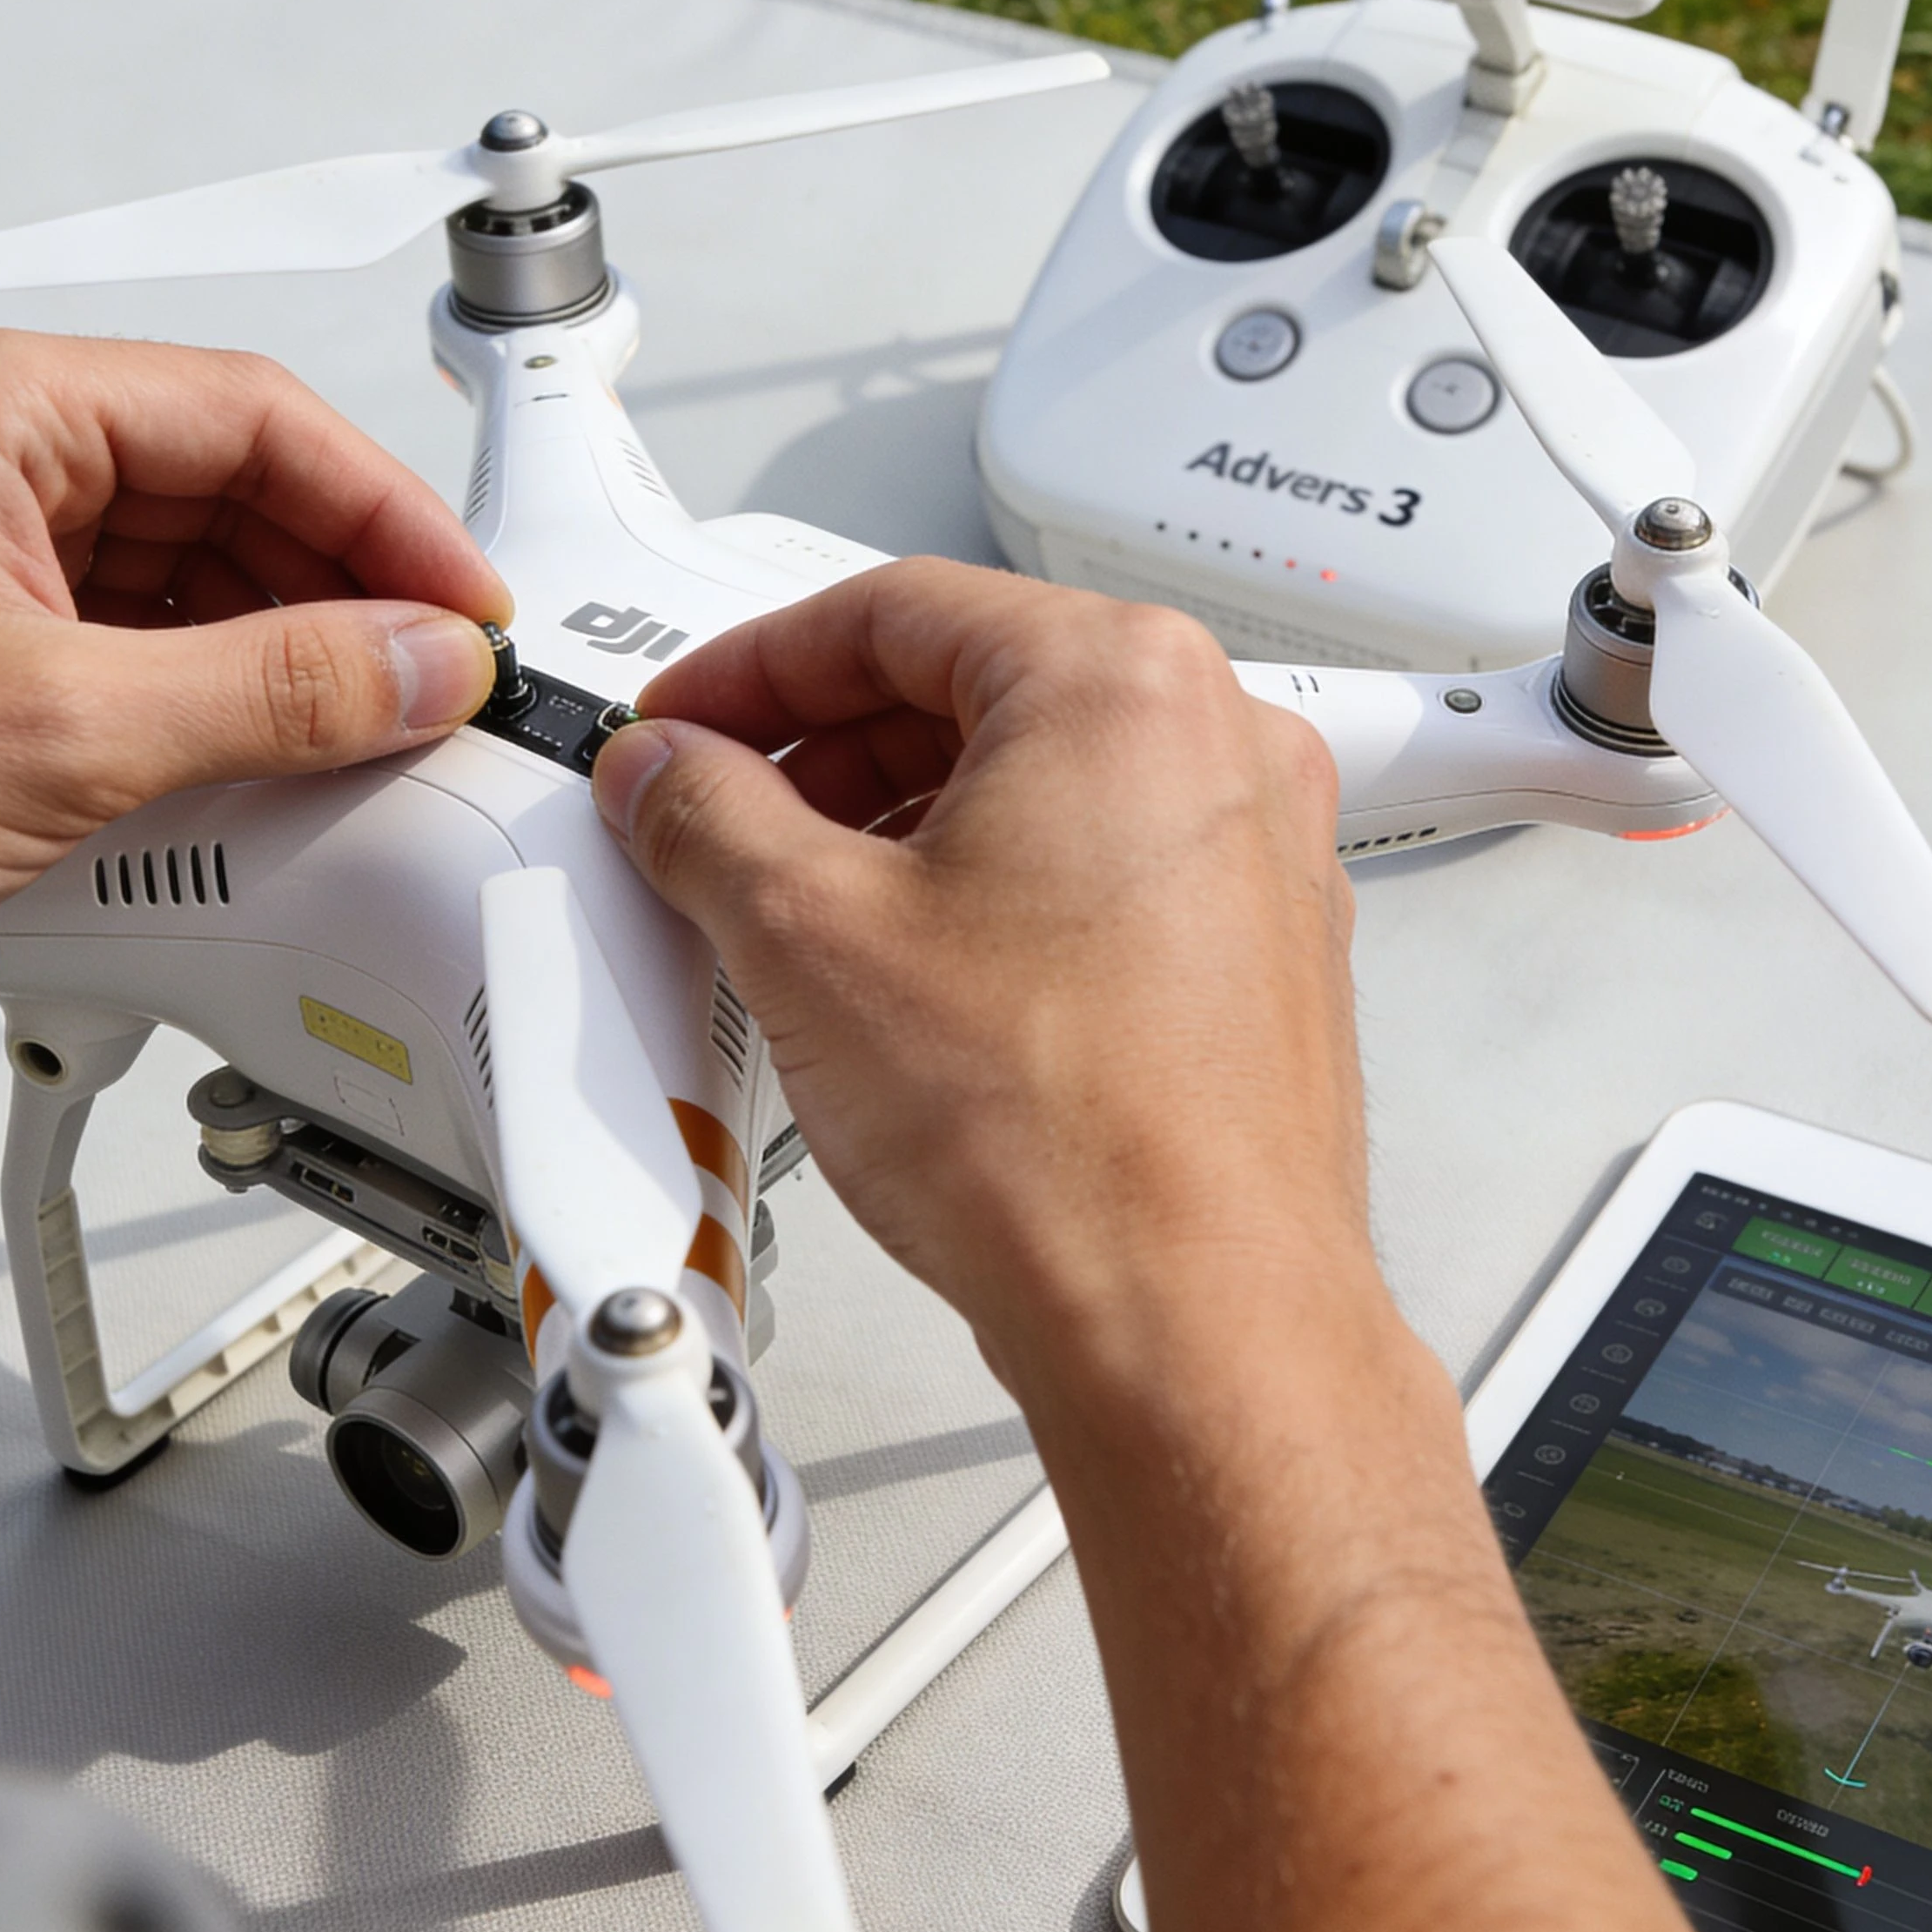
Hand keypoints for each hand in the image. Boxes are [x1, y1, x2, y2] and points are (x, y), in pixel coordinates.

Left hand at [0, 326, 507, 1176]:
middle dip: (331, 589)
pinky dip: (189, 712)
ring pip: (164, 578)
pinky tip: (251, 776)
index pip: (242, 416)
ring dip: (265, 658)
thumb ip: (275, 689)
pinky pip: (105, 655)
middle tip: (426, 678)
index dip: (380, 514)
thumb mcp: (66, 738)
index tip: (461, 604)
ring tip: (354, 736)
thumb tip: (411, 663)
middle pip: (211, 489)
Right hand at [583, 558, 1358, 1393]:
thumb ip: (706, 817)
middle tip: (721, 810)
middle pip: (976, 685)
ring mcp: (1260, 854)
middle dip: (826, 750)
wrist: (1195, 1322)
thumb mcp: (807, 936)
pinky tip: (912, 979)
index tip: (685, 720)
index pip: (894, 609)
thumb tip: (668, 776)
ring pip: (1044, 784)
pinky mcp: (1264, 957)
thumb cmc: (1065, 1141)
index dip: (751, 666)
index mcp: (1124, 684)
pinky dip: (995, 895)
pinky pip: (1104, 873)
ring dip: (905, 825)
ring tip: (799, 907)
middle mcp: (1222, 745)